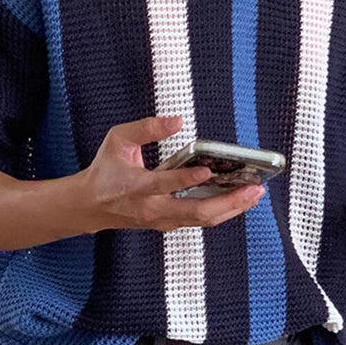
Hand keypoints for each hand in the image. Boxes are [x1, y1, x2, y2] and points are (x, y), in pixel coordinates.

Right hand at [80, 115, 265, 233]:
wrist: (90, 206)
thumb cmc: (105, 170)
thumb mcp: (117, 140)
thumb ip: (146, 128)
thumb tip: (178, 121)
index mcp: (135, 186)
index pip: (164, 184)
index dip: (186, 179)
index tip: (208, 171)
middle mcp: (151, 208)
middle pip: (195, 211)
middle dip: (228, 201)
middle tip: (254, 188)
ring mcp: (161, 220)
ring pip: (202, 220)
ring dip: (232, 208)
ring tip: (255, 194)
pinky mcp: (168, 224)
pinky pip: (200, 221)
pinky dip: (222, 212)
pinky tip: (239, 200)